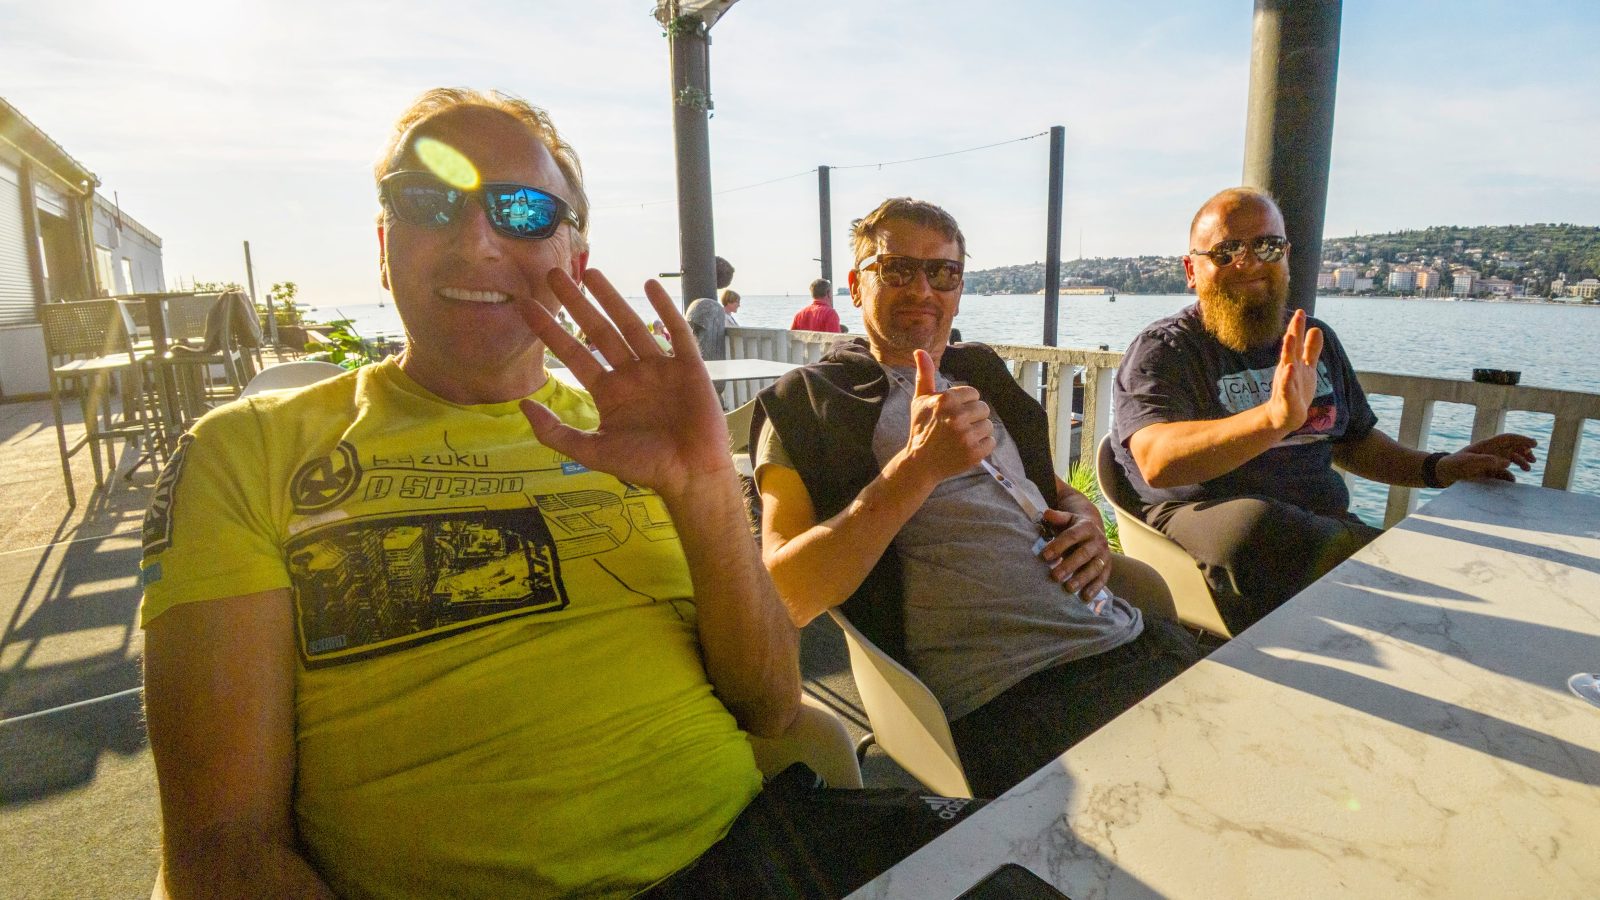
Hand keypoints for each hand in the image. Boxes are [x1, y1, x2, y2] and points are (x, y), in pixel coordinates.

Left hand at [516, 268, 729, 500]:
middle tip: (555, 273)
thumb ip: (556, 432)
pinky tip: (650, 286)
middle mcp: (631, 374)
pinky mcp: (688, 366)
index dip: (550, 330)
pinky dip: (665, 308)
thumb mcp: (593, 451)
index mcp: (608, 392)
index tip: (527, 306)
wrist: (691, 474)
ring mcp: (659, 368)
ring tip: (591, 272)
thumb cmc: (645, 465)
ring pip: (631, 324)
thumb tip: (522, 404)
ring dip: (612, 298)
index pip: (573, 353)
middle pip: (598, 330)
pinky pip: (676, 331)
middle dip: (576, 303)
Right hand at [901, 348, 993, 483]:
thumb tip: (920, 350)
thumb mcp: (920, 400)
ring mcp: (966, 436)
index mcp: (946, 400)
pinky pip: (991, 442)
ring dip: (978, 432)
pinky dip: (982, 446)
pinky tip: (967, 448)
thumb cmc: (920, 429)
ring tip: (962, 438)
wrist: (920, 464)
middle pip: (984, 408)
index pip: (974, 393)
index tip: (953, 414)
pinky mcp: (974, 453)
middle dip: (973, 417)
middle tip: (958, 427)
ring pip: (989, 425)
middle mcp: (956, 416)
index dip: (965, 403)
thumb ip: (924, 374)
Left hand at [1038, 506, 1110, 598]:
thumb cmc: (1073, 526)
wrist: (1093, 528)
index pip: (1071, 536)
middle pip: (1083, 554)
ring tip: (1068, 589)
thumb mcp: (1066, 519)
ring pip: (1094, 567)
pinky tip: (1084, 598)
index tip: (1044, 556)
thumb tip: (1047, 513)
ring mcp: (1104, 555)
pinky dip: (1095, 588)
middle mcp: (1098, 541)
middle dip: (1069, 565)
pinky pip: (1103, 578)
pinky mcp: (1107, 567)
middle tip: (1054, 576)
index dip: (1058, 546)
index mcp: (1086, 527)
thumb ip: (1057, 518)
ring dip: (1082, 579)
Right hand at [1264, 309, 1324, 432]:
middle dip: (1294, 332)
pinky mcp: (1286, 398)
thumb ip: (1311, 349)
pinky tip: (1289, 368)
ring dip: (1288, 351)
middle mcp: (1288, 369)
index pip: (1296, 342)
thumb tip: (1316, 329)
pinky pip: (1286, 386)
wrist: (1284, 416)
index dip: (1298, 327)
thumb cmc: (1295, 390)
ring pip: (1287, 364)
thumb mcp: (1306, 367)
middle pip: (1291, 348)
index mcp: (1294, 361)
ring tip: (1290, 336)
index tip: (1302, 311)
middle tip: (1298, 315)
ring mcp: (1286, 382)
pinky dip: (1287, 377)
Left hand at [1437, 433, 1538, 485]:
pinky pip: (1503, 472)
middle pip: (1512, 448)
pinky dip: (1510, 475)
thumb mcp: (1470, 462)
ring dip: (1520, 462)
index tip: (1534, 444)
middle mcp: (1490, 451)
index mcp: (1487, 446)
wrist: (1444, 474)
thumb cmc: (1455, 465)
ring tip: (1528, 469)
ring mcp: (1489, 461)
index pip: (1508, 439)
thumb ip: (1488, 461)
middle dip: (1524, 451)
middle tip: (1534, 460)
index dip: (1522, 440)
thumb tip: (1508, 462)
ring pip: (1509, 459)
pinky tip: (1513, 480)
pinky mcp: (1487, 471)